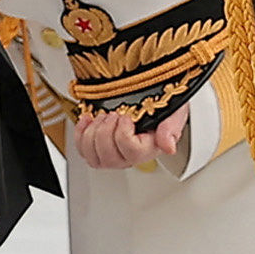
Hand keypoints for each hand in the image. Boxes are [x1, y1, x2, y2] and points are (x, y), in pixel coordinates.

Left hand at [69, 105, 192, 172]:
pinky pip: (82, 150)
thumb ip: (171, 128)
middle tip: (113, 114)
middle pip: (110, 158)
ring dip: (93, 133)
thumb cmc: (163, 105)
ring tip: (102, 116)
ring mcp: (112, 154)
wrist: (149, 96)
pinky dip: (80, 133)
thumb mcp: (174, 111)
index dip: (124, 134)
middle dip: (106, 131)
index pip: (132, 152)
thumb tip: (168, 147)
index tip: (126, 116)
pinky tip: (88, 119)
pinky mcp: (97, 147)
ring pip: (94, 157)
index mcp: (148, 149)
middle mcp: (128, 156)